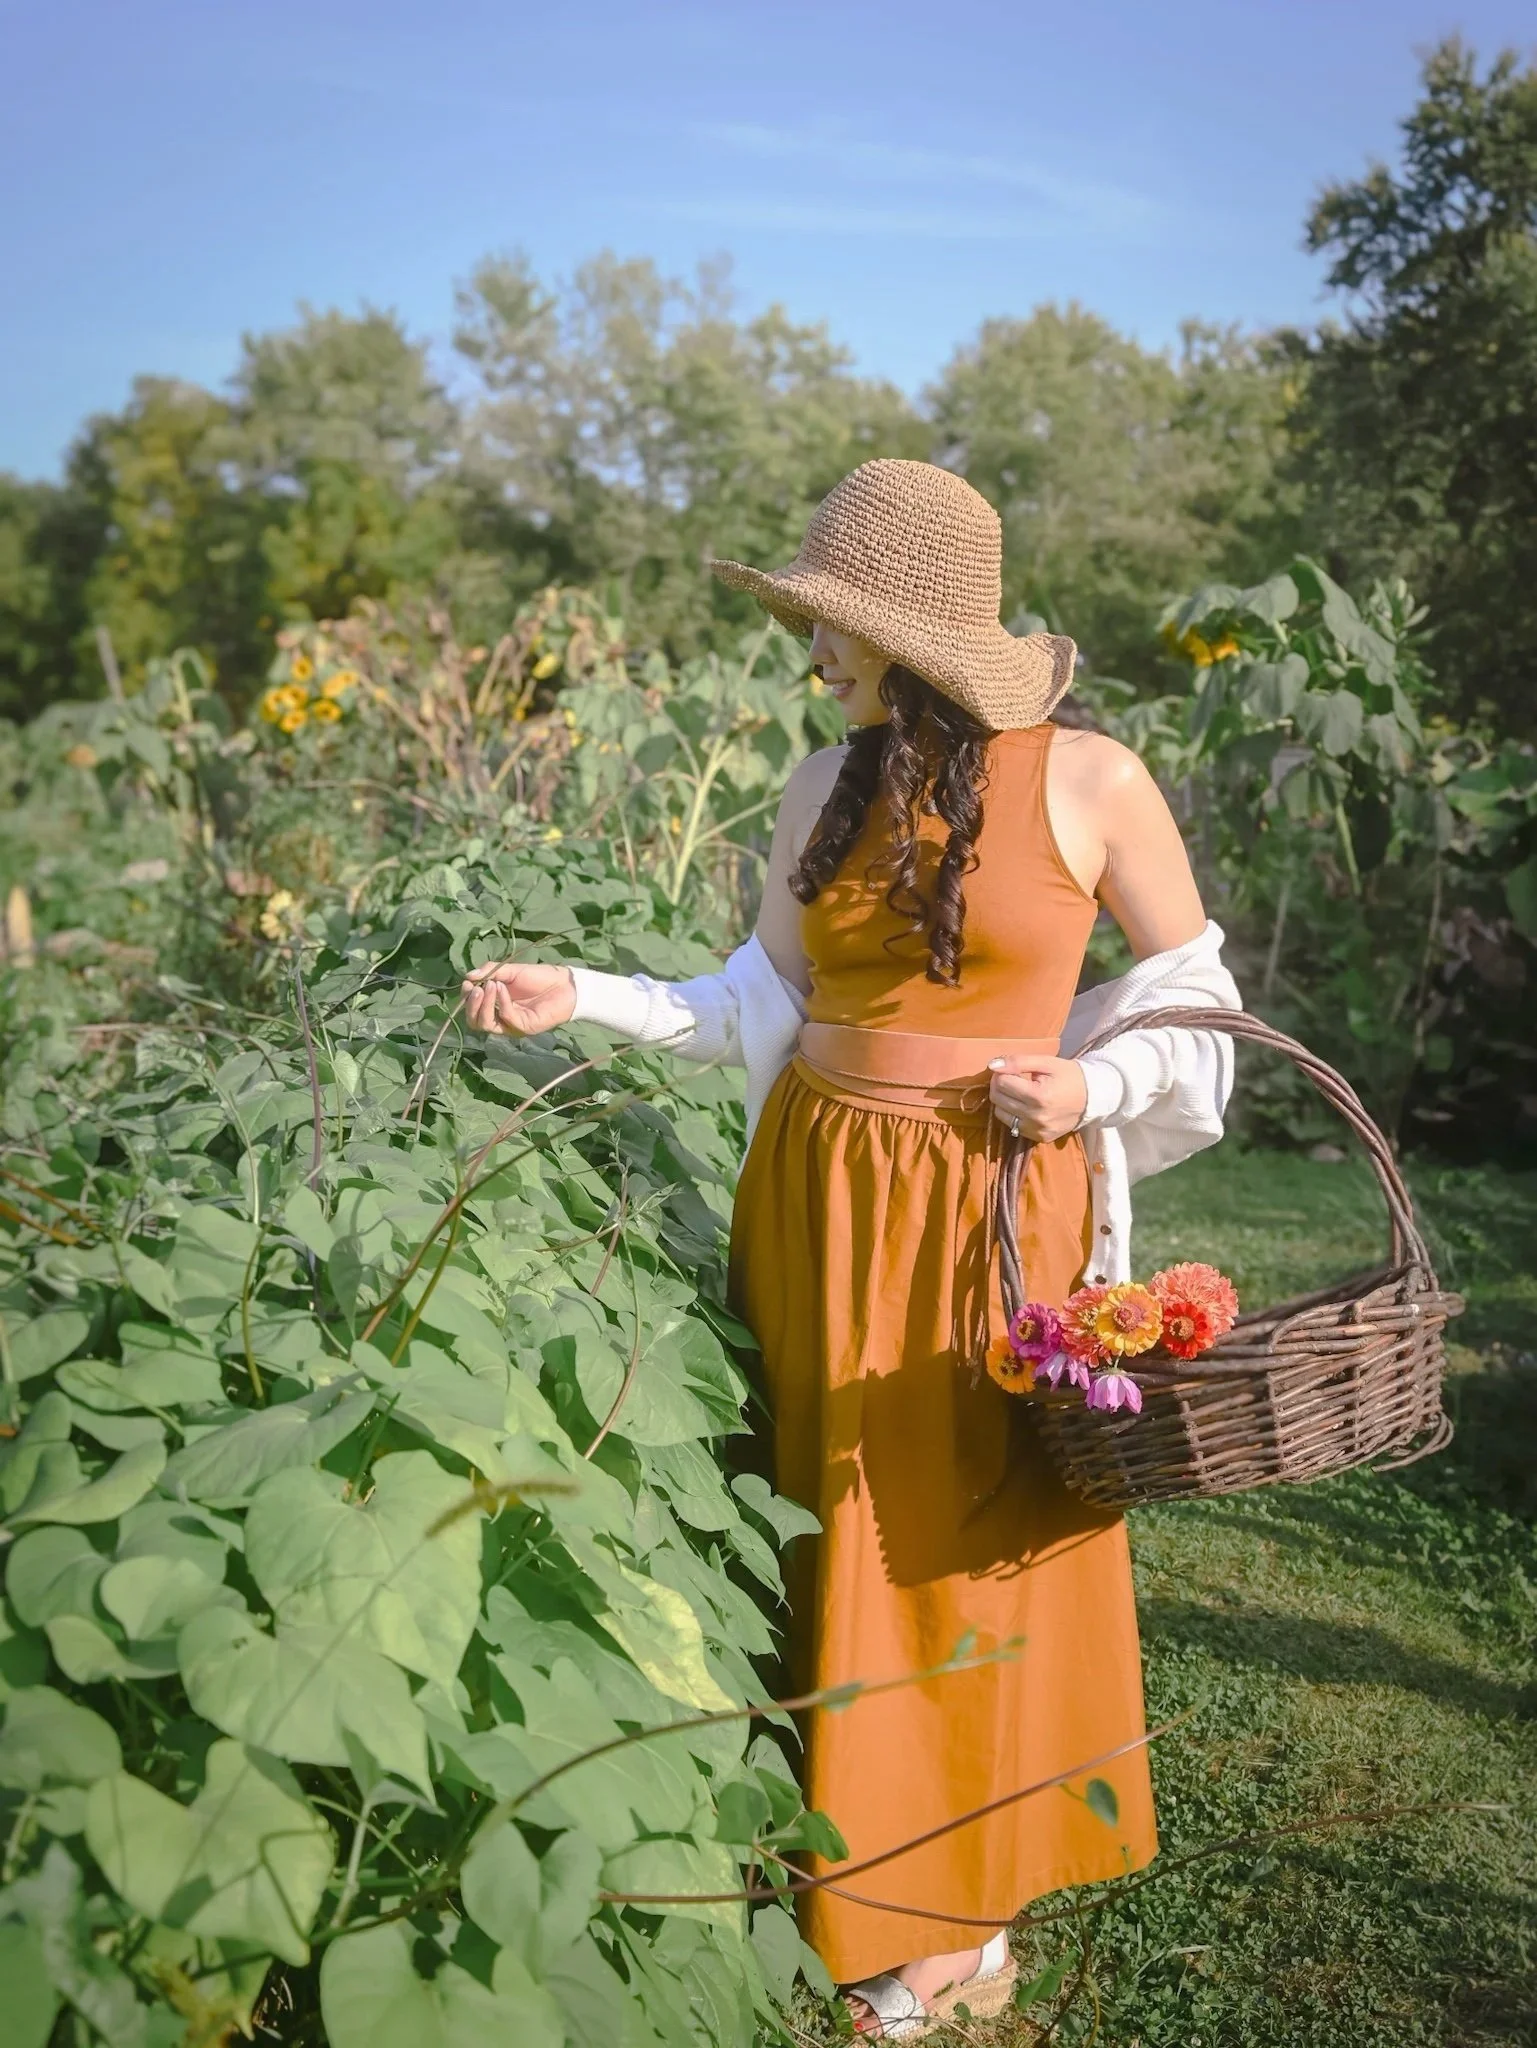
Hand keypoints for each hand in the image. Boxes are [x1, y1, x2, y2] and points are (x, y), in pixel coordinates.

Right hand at [462, 960, 576, 1036]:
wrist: (565, 984)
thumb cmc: (539, 977)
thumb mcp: (511, 970)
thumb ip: (490, 971)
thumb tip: (467, 976)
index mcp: (495, 1005)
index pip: (472, 1009)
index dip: (466, 998)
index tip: (467, 982)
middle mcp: (501, 1018)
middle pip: (475, 1021)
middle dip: (471, 1004)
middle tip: (475, 987)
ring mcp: (512, 1025)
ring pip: (486, 1024)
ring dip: (483, 1004)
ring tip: (489, 985)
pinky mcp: (524, 1027)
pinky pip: (505, 1017)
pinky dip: (501, 1002)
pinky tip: (503, 988)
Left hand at [987, 1054, 1088, 1142]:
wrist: (1093, 1098)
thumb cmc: (1069, 1076)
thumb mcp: (1046, 1062)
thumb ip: (1018, 1061)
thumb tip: (993, 1065)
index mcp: (1039, 1096)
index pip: (1002, 1083)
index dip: (1002, 1072)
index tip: (1011, 1068)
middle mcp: (1036, 1117)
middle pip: (998, 1099)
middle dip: (1000, 1085)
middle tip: (1012, 1077)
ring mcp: (1037, 1131)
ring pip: (1001, 1114)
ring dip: (1003, 1100)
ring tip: (1018, 1091)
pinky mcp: (1039, 1138)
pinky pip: (1013, 1126)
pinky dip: (1013, 1114)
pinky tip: (1025, 1105)